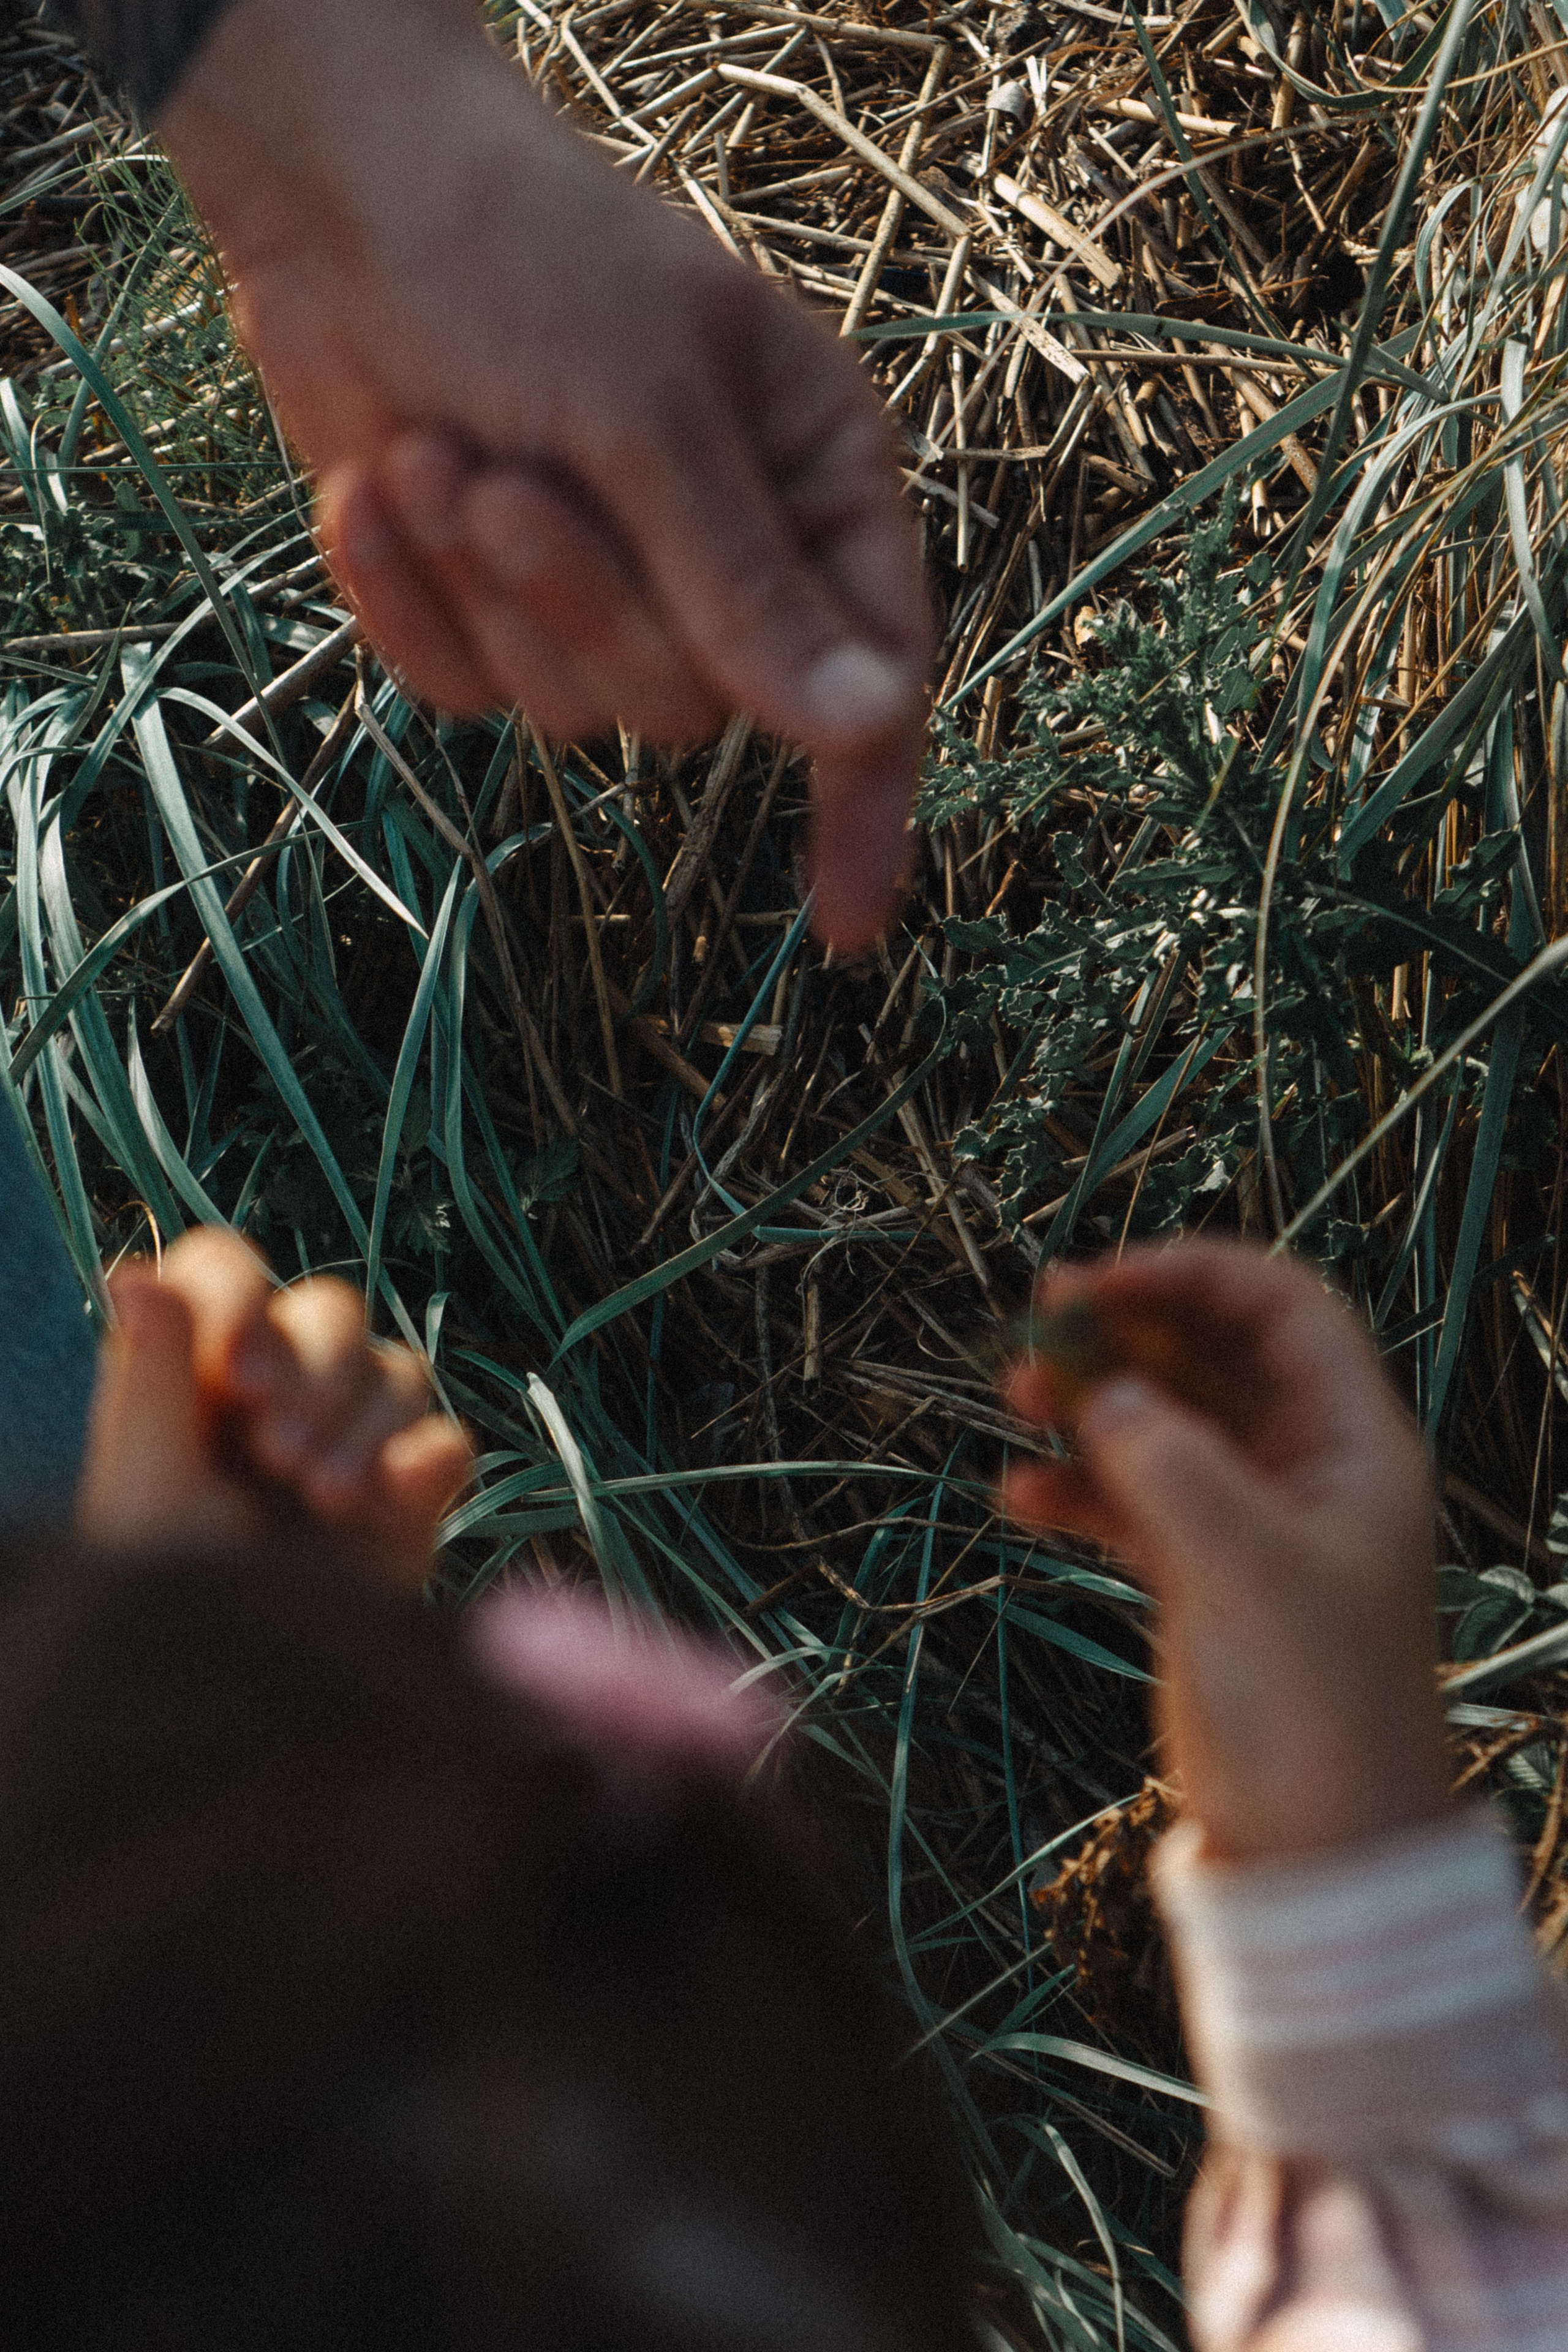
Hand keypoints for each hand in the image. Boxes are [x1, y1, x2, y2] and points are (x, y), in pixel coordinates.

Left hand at [78, 1228, 471, 1585]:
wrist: (242, 1708)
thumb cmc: (166, 1601)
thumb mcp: (143, 1488)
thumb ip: (146, 1379)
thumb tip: (134, 1272)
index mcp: (198, 1371)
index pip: (228, 1269)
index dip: (241, 1297)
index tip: (237, 1370)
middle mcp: (280, 1388)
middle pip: (329, 1309)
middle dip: (312, 1370)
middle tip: (275, 1454)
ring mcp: (352, 1438)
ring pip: (392, 1368)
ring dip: (360, 1423)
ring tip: (317, 1499)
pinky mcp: (411, 1494)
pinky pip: (443, 1439)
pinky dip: (422, 1457)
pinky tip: (381, 1501)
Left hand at [157, 0, 929, 952]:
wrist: (339, 197)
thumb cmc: (526, 256)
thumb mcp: (652, 409)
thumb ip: (748, 585)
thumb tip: (865, 730)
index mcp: (819, 486)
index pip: (871, 684)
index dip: (866, 808)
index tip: (849, 927)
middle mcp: (727, 560)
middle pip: (691, 707)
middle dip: (585, 605)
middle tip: (508, 486)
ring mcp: (602, 598)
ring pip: (571, 710)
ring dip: (484, 590)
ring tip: (438, 452)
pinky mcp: (485, 619)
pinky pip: (462, 690)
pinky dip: (406, 602)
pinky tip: (376, 490)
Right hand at [1002, 1239, 1450, 1864]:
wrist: (1317, 1846)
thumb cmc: (1319, 1703)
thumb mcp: (1250, 1569)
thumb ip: (1170, 1468)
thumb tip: (1098, 1393)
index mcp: (1349, 1442)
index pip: (1277, 1308)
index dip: (1191, 1275)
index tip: (1099, 1282)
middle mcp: (1301, 1466)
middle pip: (1205, 1356)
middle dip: (1122, 1334)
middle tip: (1035, 1328)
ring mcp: (1245, 1519)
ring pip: (1156, 1423)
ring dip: (1086, 1404)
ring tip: (1013, 1403)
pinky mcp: (1196, 1573)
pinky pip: (1126, 1500)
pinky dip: (1075, 1488)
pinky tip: (1021, 1495)